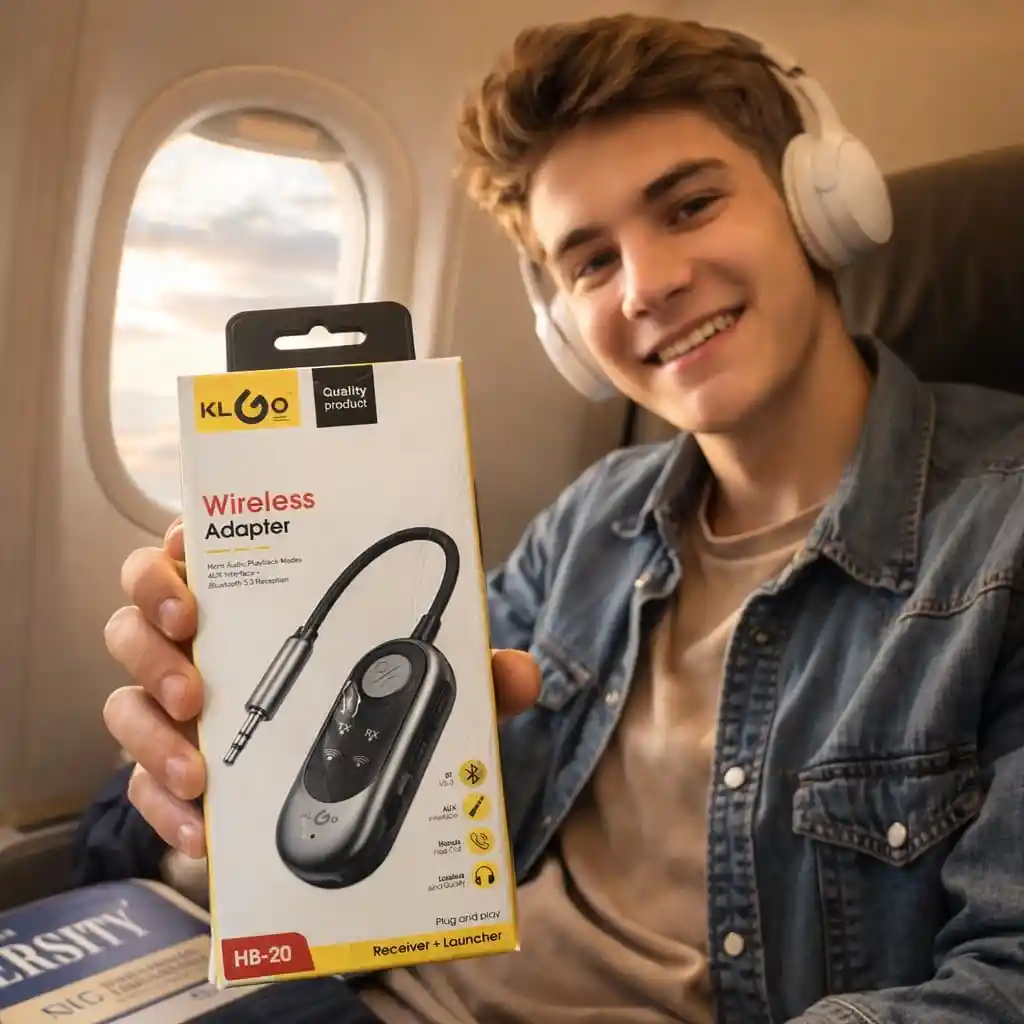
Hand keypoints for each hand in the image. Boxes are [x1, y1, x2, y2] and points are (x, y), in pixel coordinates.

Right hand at [103, 518, 540, 858]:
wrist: (343, 783)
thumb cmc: (374, 702)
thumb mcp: (426, 686)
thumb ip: (473, 676)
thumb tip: (521, 676)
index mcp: (254, 599)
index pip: (192, 551)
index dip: (177, 553)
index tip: (191, 573)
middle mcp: (204, 645)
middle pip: (137, 616)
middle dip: (153, 640)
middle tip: (193, 679)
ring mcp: (178, 707)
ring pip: (124, 697)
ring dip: (151, 730)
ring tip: (200, 768)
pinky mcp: (170, 767)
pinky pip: (138, 781)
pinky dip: (161, 805)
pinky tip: (201, 829)